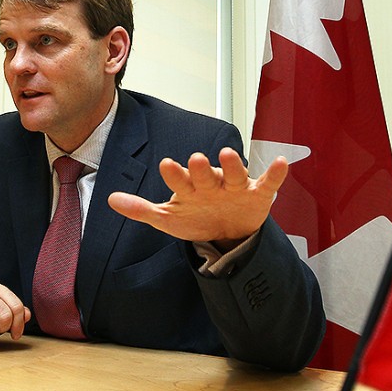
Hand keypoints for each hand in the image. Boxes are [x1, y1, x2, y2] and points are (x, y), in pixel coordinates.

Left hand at [108, 147, 287, 250]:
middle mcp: (212, 183)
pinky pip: (268, 182)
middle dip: (201, 168)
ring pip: (235, 173)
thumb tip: (110, 199)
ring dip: (233, 164)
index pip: (180, 179)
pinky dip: (276, 174)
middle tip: (196, 159)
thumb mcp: (168, 218)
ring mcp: (236, 187)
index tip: (166, 165)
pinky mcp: (257, 194)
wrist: (227, 235)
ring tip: (228, 155)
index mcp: (190, 187)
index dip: (174, 174)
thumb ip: (141, 209)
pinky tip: (281, 163)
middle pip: (206, 174)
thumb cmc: (196, 219)